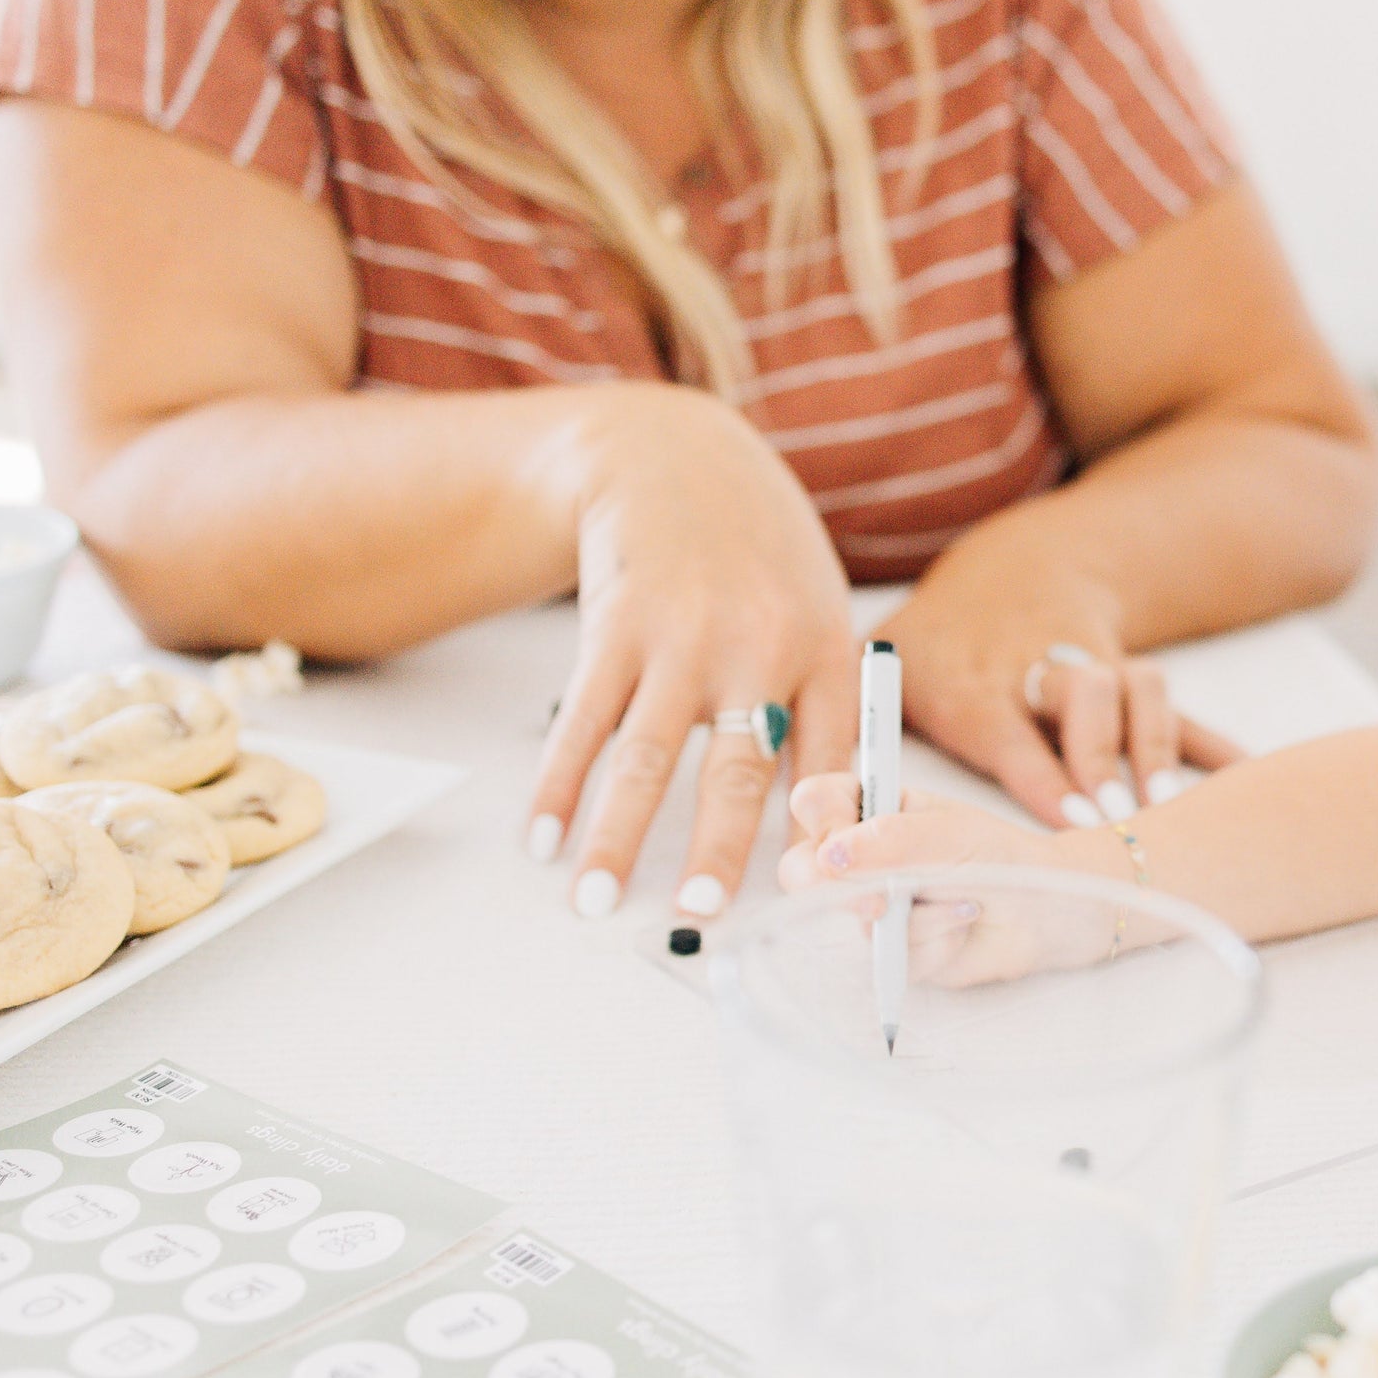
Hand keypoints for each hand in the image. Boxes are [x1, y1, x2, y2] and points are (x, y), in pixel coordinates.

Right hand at [527, 386, 858, 916]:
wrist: (678, 460)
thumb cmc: (761, 555)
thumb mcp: (819, 613)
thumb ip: (827, 708)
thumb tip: (833, 823)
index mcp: (826, 652)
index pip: (836, 761)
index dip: (825, 833)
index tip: (811, 898)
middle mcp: (759, 646)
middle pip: (739, 769)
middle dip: (715, 851)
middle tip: (699, 917)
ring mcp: (682, 634)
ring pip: (647, 756)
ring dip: (616, 835)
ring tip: (595, 899)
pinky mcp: (616, 623)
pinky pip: (583, 720)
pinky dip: (558, 783)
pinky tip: (541, 835)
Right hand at [779, 773, 1122, 985]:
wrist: (1047, 911)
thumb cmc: (1002, 856)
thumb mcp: (952, 834)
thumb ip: (894, 841)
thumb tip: (832, 855)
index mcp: (873, 808)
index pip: (815, 801)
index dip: (820, 818)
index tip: (842, 834)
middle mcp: (864, 856)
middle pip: (802, 869)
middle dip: (833, 887)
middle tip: (877, 901)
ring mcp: (874, 905)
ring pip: (853, 918)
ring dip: (914, 914)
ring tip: (963, 899)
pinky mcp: (893, 951)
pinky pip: (890, 954)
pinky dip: (933, 941)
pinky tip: (964, 926)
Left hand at [872, 552, 1242, 829]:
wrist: (1026, 565)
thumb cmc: (942, 640)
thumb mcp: (885, 665)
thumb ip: (849, 730)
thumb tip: (806, 809)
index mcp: (973, 676)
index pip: (1004, 725)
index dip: (1039, 772)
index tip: (1066, 823)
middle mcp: (1038, 667)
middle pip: (1081, 695)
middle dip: (1099, 756)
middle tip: (1114, 818)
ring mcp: (1094, 667)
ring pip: (1135, 689)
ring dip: (1152, 744)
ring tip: (1162, 804)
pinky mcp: (1135, 678)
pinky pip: (1178, 707)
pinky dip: (1207, 743)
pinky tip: (1238, 775)